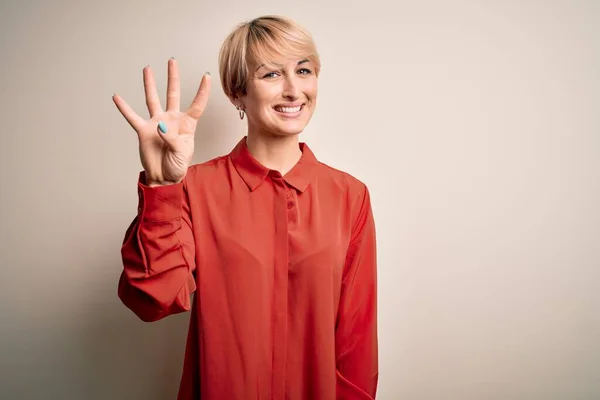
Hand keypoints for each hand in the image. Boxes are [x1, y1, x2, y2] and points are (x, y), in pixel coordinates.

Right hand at [113, 58, 210, 185]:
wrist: (164, 177)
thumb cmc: (177, 165)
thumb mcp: (182, 153)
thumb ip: (173, 139)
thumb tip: (160, 126)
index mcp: (187, 125)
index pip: (196, 105)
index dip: (202, 91)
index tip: (207, 75)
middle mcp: (172, 120)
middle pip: (173, 94)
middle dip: (173, 77)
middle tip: (172, 61)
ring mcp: (157, 123)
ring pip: (153, 99)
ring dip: (150, 84)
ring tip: (147, 69)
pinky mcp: (144, 131)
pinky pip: (132, 117)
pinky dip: (124, 108)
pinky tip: (117, 97)